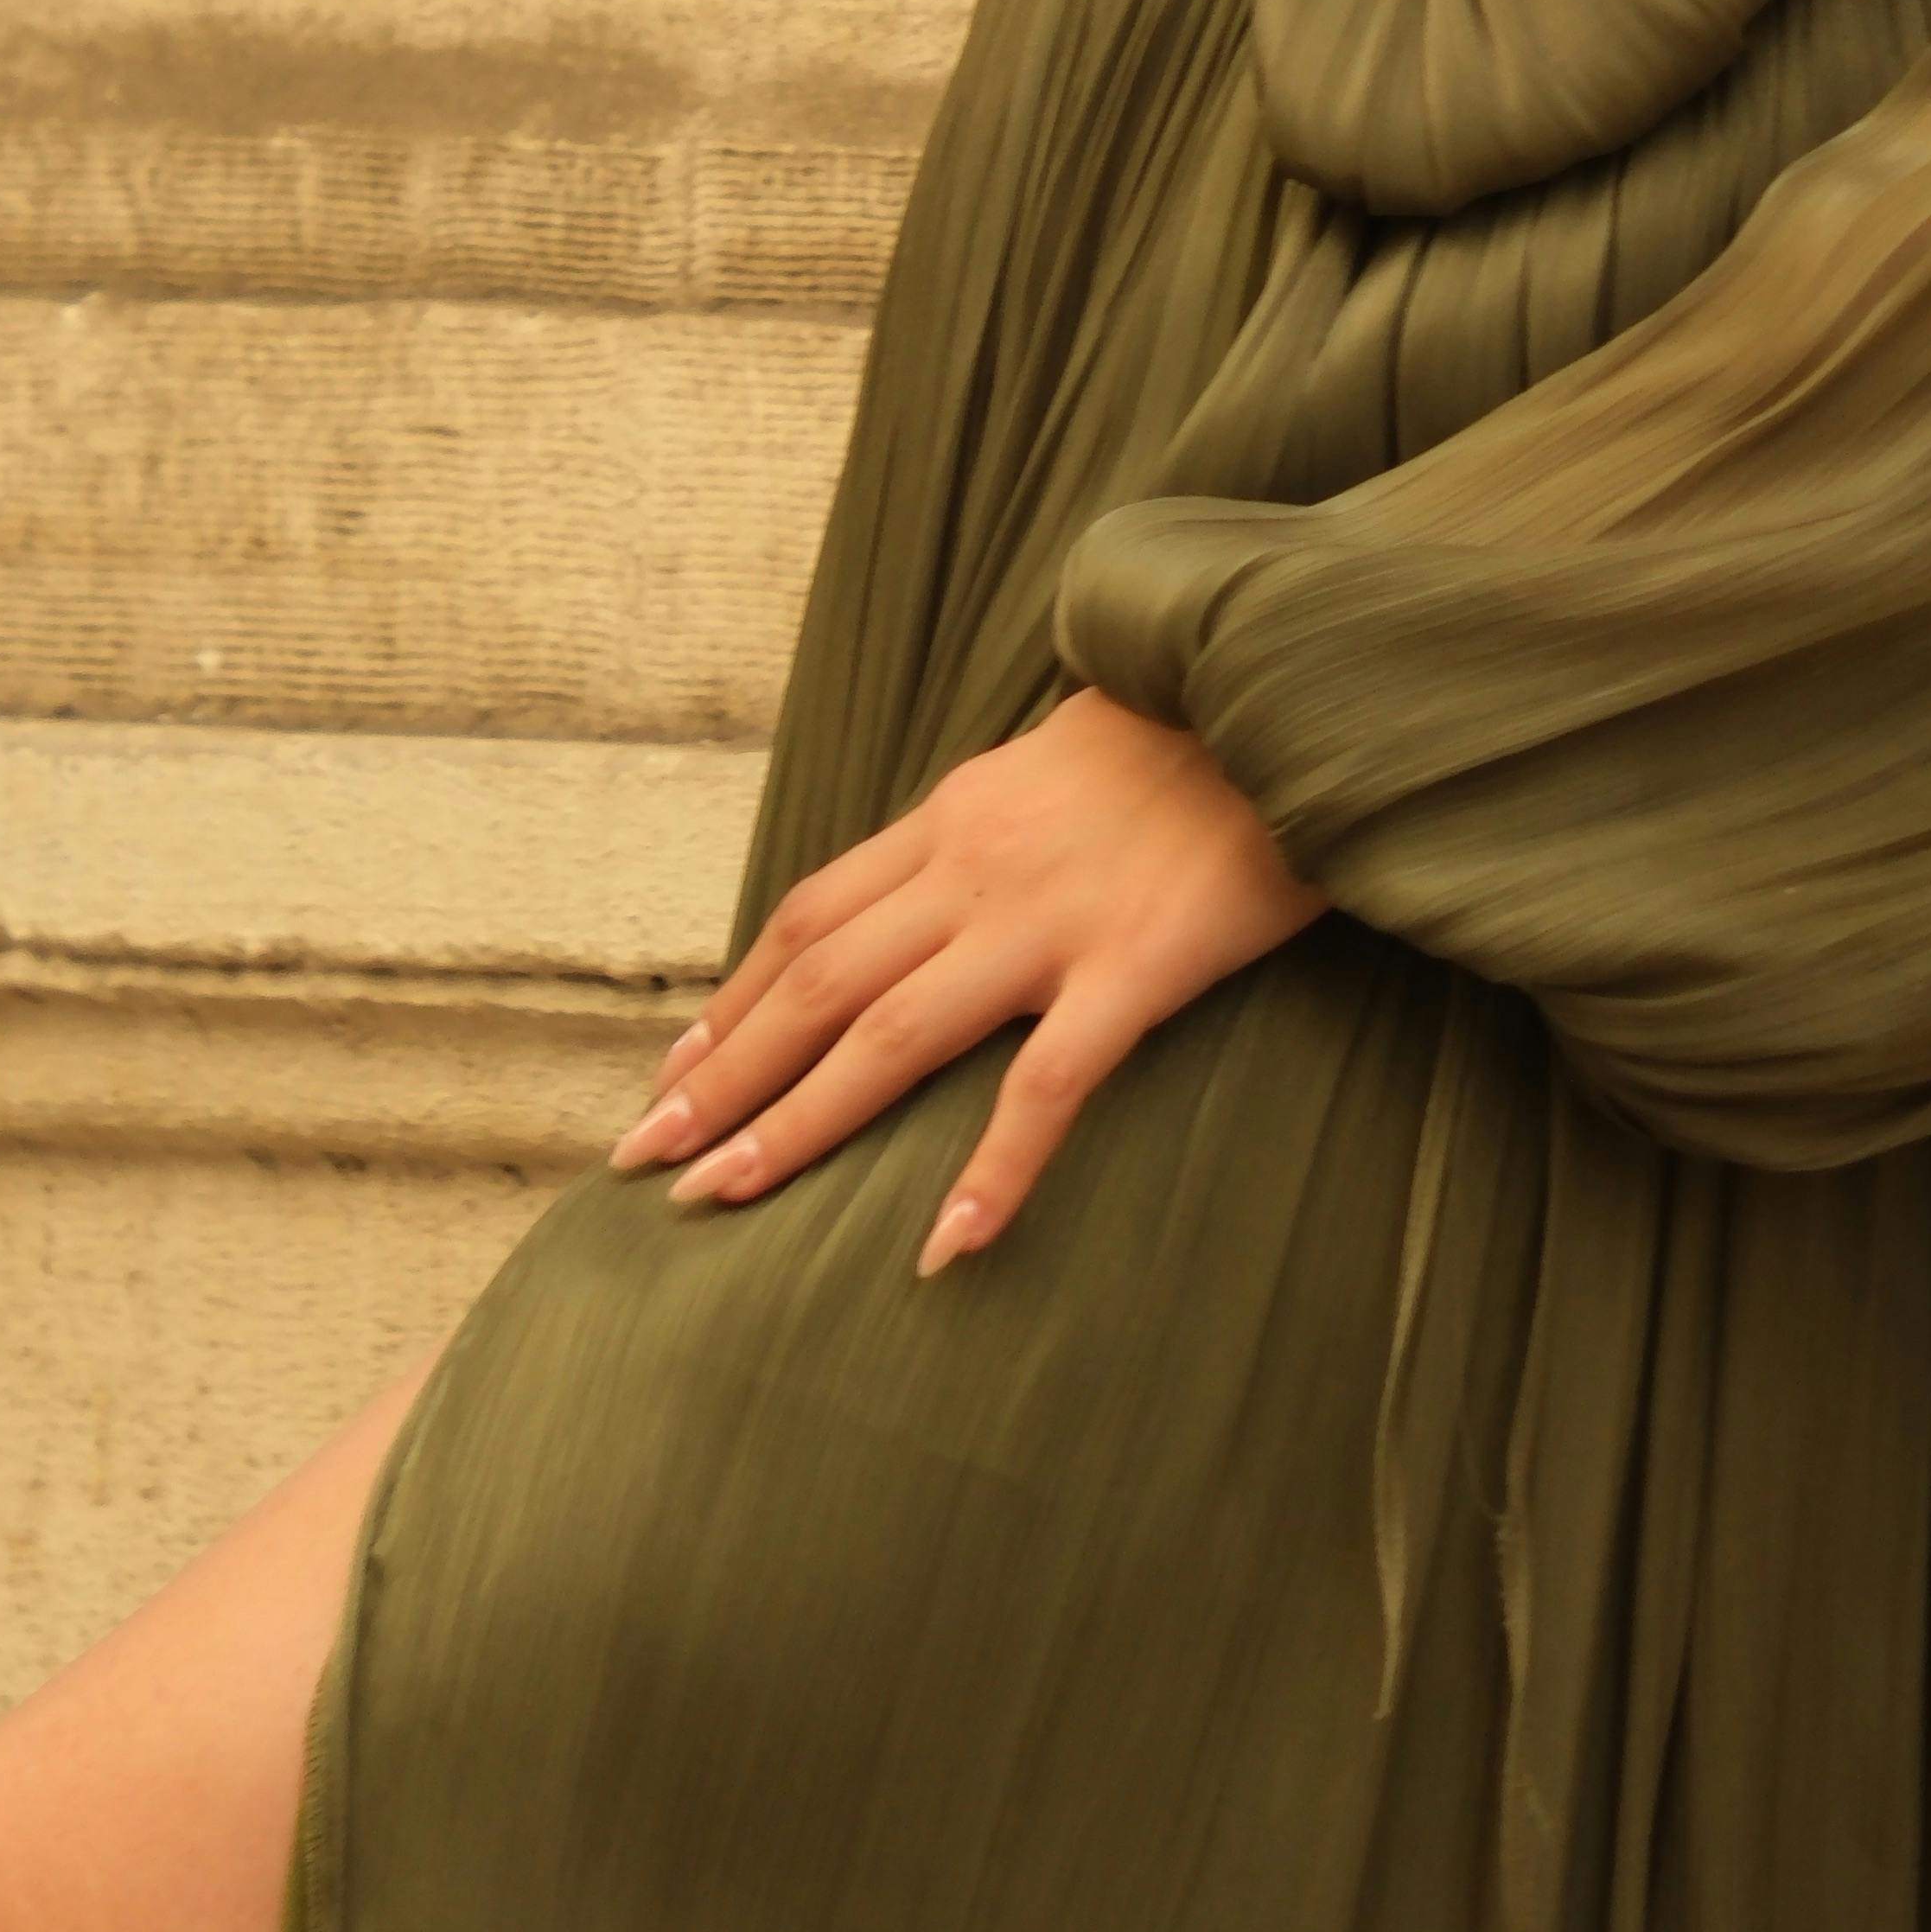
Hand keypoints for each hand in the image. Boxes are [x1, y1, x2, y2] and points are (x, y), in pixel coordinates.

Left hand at [608, 691, 1325, 1273]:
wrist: (1287, 686)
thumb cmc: (1187, 736)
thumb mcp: (1052, 765)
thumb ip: (984, 829)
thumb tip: (926, 890)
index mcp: (953, 819)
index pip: (808, 918)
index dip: (732, 1001)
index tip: (672, 1072)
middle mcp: (975, 868)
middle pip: (817, 983)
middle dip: (721, 1077)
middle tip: (643, 1158)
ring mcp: (1050, 919)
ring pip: (890, 1034)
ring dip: (796, 1122)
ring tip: (722, 1197)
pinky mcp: (1135, 966)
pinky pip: (1048, 1083)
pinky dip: (992, 1169)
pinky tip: (947, 1245)